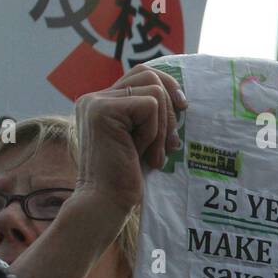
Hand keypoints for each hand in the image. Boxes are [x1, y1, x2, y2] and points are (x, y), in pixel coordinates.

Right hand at [73, 63, 186, 220]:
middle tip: (171, 142)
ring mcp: (96, 102)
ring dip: (161, 126)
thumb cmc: (125, 176)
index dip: (167, 87)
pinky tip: (142, 154)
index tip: (183, 108)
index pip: (141, 75)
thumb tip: (178, 96)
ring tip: (152, 154)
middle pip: (149, 74)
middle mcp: (94, 98)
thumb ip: (147, 114)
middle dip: (169, 107)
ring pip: (154, 91)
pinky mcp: (103, 110)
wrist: (106, 202)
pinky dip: (154, 132)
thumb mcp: (140, 138)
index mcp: (101, 102)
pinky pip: (150, 106)